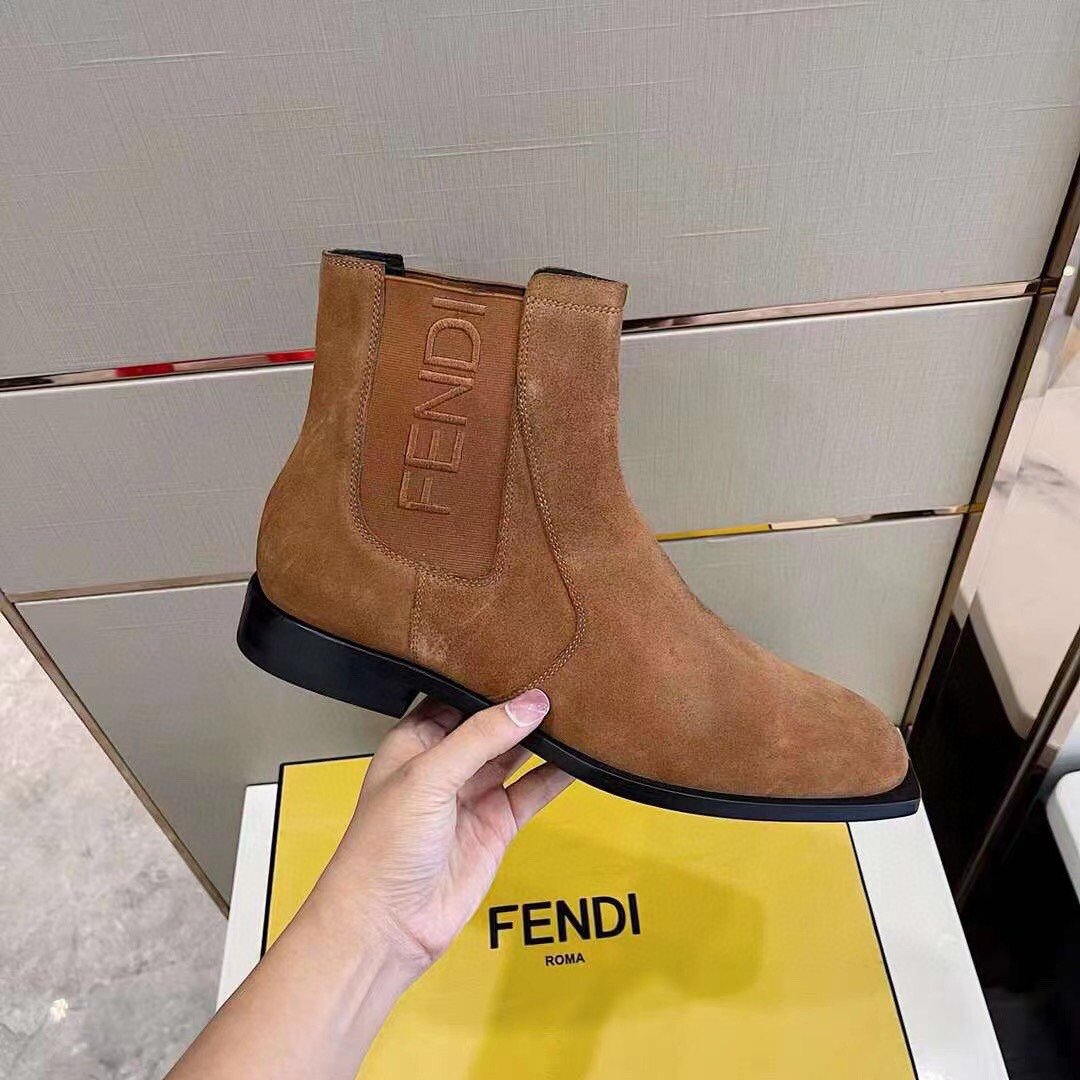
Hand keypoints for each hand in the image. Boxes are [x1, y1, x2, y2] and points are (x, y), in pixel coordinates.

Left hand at [312, 690, 572, 975]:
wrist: (387, 926)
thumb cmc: (382, 848)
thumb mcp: (428, 777)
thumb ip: (481, 737)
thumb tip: (530, 703)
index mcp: (415, 741)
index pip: (457, 697)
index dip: (487, 679)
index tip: (526, 656)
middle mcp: (444, 764)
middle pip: (491, 724)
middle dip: (521, 704)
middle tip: (562, 675)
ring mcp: (472, 795)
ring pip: (516, 754)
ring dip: (543, 735)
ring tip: (578, 707)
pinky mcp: (497, 825)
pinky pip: (533, 791)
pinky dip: (557, 774)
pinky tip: (582, 755)